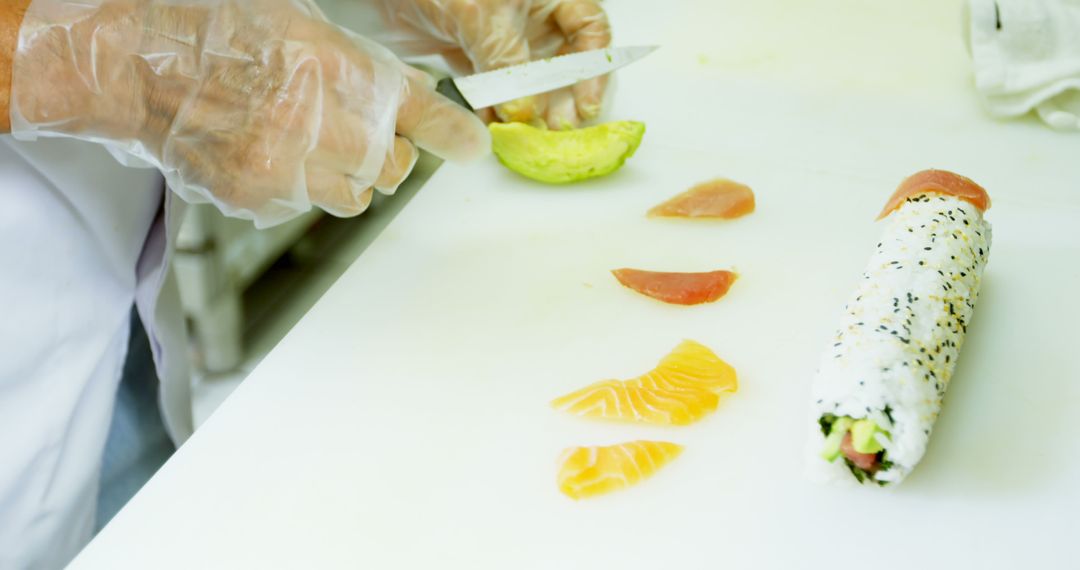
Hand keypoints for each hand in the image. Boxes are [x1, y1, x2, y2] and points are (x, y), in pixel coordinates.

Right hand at [10, 0, 489, 226]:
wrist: (137, 65)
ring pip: (353, 198)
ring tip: (303, 145)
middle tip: (350, 133)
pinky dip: (298, 190)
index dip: (451, 133)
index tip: (471, 147)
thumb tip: (416, 94)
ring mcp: (285, 163)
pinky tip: (268, 156)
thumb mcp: (301, 28)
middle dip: (382, 155)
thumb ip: (364, 68)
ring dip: (344, 179)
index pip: (415, 109)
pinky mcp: (257, 196)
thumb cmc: (217, 35)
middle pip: (391, 167)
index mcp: (332, 65)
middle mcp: (316, 119)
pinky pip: (304, 208)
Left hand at [380, 0, 611, 128]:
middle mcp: (531, 14)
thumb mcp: (485, 15)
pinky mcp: (472, 49)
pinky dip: (493, 105)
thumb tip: (525, 107)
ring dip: (527, 108)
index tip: (587, 101)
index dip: (594, 68)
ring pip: (526, 79)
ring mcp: (502, 34)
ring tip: (526, 133)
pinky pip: (492, 84)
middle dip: (562, 96)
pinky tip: (492, 123)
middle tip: (558, 127)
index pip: (590, 31)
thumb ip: (508, 61)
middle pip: (562, 61)